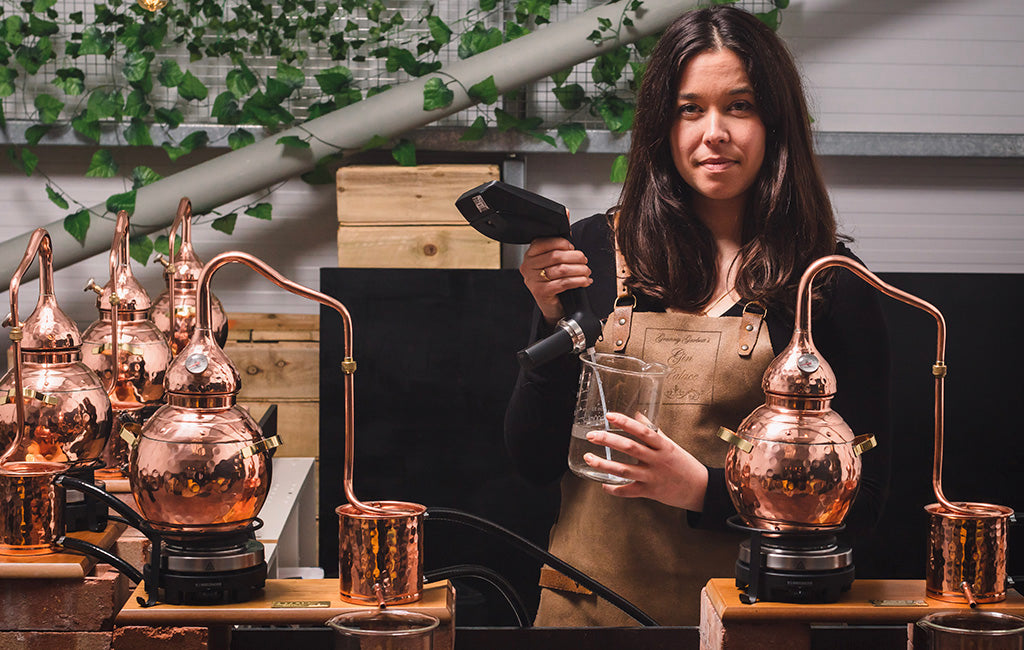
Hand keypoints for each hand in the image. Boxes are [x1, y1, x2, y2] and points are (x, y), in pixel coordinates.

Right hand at [519, 237, 592, 324]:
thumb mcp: (552, 264)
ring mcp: (533, 280)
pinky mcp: (541, 292)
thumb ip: (558, 251)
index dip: (562, 243)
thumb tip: (571, 242)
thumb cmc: (553, 282)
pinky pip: (564, 283)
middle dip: (575, 256)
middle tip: (584, 260)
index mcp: (530, 256)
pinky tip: (585, 281)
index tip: (572, 248)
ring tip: (587, 271)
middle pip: (555, 256)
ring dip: (579, 269)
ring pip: (561, 269)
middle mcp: (528, 267)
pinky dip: (578, 281)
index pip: (544, 243)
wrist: (551, 306)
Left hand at [583, 412, 708, 510]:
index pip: (643, 431)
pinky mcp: (650, 492)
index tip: (609, 416)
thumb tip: (637, 415)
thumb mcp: (671, 444)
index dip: (626, 422)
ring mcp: (653, 477)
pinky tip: (603, 484)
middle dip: (608, 441)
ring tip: (588, 458)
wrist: (700, 489)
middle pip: (630, 448)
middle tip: (591, 436)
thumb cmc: (684, 464)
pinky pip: (628, 491)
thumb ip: (653, 431)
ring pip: (624, 471)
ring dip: (604, 465)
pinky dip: (614, 489)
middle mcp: (657, 460)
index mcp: (664, 446)